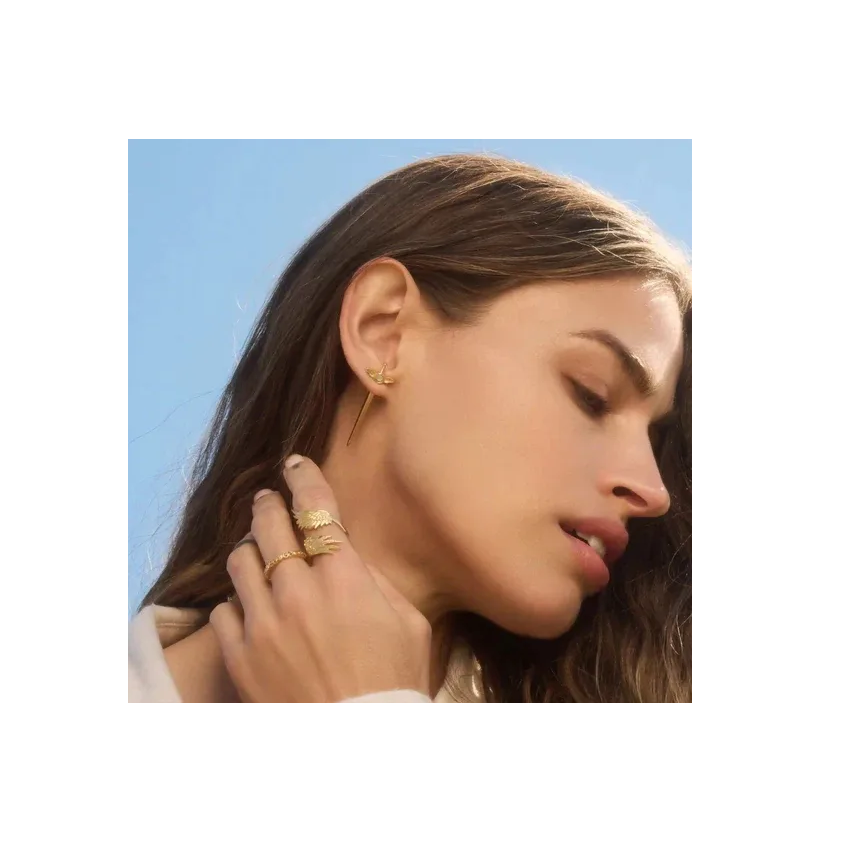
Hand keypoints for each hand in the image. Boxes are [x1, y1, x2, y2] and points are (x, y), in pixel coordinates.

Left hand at [208, 455, 432, 701]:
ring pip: (239, 560)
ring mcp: (264, 623)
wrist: (362, 742)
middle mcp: (299, 592)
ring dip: (250, 548)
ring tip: (258, 551)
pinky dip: (237, 601)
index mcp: (345, 578)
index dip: (304, 477)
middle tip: (268, 500)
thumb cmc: (395, 682)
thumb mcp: (409, 623)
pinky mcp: (241, 655)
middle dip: (268, 504)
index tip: (294, 463)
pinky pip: (223, 610)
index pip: (317, 508)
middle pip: (269, 524)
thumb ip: (376, 581)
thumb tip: (350, 559)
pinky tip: (251, 606)